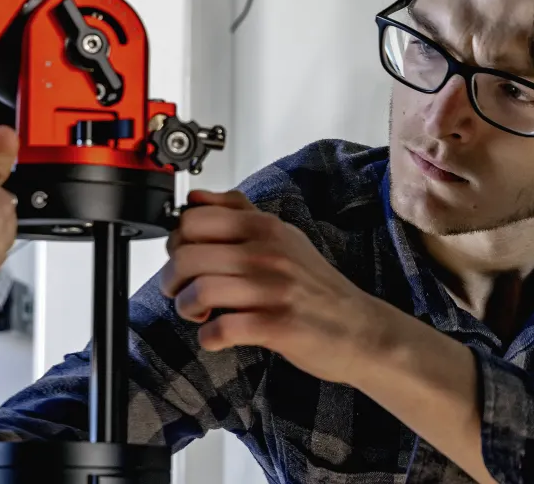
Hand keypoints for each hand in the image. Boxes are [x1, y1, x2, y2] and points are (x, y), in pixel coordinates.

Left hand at [159, 189, 384, 384]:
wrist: (360, 328)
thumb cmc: (315, 286)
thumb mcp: (283, 237)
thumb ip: (239, 213)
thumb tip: (197, 197)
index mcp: (265, 227)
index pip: (193, 219)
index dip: (177, 241)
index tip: (185, 258)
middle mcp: (267, 252)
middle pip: (187, 256)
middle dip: (173, 280)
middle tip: (183, 291)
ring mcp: (273, 289)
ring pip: (199, 291)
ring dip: (187, 308)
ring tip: (200, 313)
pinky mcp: (277, 326)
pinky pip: (221, 329)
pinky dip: (209, 337)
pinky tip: (218, 335)